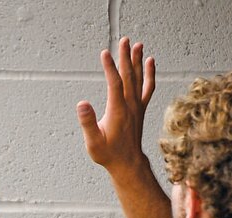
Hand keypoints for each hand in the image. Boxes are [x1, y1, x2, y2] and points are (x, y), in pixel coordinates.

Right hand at [76, 37, 155, 173]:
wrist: (127, 163)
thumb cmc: (108, 154)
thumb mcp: (93, 142)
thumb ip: (88, 122)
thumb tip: (82, 104)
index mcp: (118, 111)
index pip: (115, 84)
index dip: (110, 68)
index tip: (105, 53)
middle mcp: (130, 106)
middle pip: (129, 76)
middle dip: (126, 57)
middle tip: (124, 40)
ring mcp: (137, 106)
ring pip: (138, 79)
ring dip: (137, 61)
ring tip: (138, 44)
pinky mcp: (140, 109)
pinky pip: (147, 88)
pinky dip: (149, 74)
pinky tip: (149, 61)